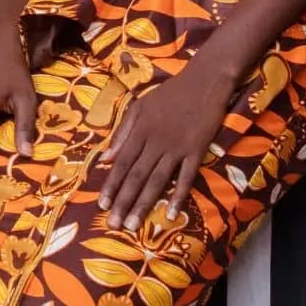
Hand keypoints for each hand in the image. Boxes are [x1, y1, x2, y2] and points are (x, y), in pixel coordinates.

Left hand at [100, 59, 239, 233]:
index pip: (121, 163)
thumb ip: (122, 132)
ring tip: (133, 224)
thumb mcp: (140, 106)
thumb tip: (105, 158)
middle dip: (123, 202)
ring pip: (156, 180)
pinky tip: (171, 213)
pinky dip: (178, 195)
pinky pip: (186, 176)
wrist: (203, 80)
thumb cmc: (169, 93)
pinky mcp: (196, 150)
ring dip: (144, 204)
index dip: (111, 185)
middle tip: (114, 225)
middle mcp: (155, 142)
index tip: (102, 206)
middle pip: (136, 176)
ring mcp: (176, 147)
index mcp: (139, 130)